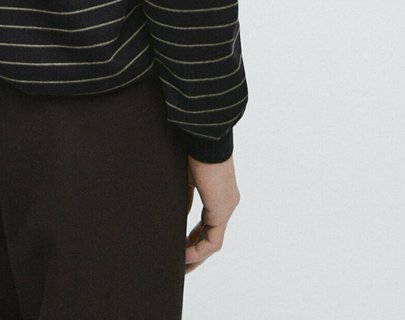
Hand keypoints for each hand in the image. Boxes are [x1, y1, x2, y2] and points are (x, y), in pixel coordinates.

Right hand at [184, 153, 239, 273]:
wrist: (203, 136)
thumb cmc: (192, 148)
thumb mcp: (185, 177)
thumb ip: (184, 197)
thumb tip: (179, 215)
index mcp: (217, 192)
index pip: (206, 223)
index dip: (192, 237)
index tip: (178, 247)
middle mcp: (225, 202)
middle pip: (210, 236)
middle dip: (194, 252)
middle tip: (180, 266)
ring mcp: (226, 207)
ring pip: (212, 241)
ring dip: (197, 256)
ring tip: (181, 267)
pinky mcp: (222, 210)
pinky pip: (213, 241)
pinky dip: (199, 251)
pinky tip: (184, 257)